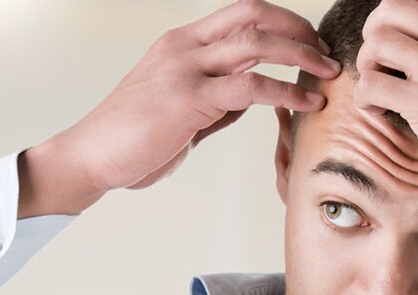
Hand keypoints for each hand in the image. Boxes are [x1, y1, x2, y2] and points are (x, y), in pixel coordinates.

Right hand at [19, 0, 340, 216]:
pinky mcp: (189, 99)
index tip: (308, 42)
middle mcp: (184, 46)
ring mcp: (185, 69)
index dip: (281, 22)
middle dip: (298, 28)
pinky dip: (285, 92)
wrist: (90, 156)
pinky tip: (306, 103)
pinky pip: (250, 86)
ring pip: (257, 43)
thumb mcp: (179, 110)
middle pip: (254, 14)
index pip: (240, 13)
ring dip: (301, 55)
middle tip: (325, 51)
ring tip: (328, 72)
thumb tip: (250, 100)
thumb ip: (214, 99)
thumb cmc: (131, 140)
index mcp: (180, 44)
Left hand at [353, 0, 417, 239]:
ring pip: (377, 41)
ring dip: (366, 64)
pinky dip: (364, 97)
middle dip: (374, 32)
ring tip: (376, 89)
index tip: (399, 44)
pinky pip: (372, 84)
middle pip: (393, 7)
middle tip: (378, 63)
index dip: (401, 17)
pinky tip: (377, 112)